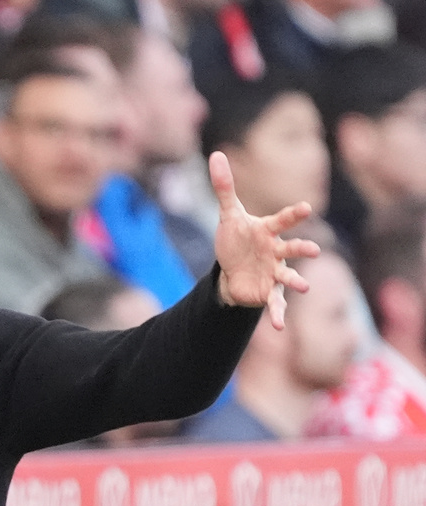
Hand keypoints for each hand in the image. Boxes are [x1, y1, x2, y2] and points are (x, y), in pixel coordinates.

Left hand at [210, 151, 320, 330]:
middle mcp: (276, 251)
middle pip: (291, 248)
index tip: (306, 208)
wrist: (232, 269)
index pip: (282, 220)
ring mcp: (274, 272)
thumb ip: (224, 187)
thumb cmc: (236, 239)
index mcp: (268, 231)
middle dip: (301, 248)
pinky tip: (279, 326)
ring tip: (306, 287)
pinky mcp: (267, 292)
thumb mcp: (228, 214)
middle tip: (314, 250)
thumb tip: (216, 154)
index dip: (293, 214)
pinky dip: (277, 314)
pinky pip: (275, 303)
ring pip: (287, 277)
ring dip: (296, 281)